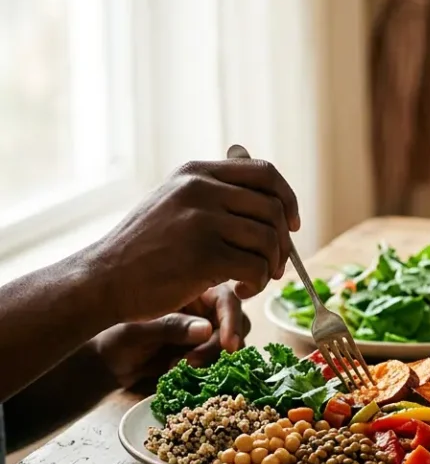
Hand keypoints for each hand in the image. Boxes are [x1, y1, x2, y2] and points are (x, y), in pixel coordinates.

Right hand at [85, 157, 299, 322]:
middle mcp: (199, 188)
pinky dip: (257, 283)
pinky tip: (241, 291)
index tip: (292, 224)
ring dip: (270, 266)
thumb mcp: (173, 202)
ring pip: (268, 239)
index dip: (288, 198)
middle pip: (273, 208)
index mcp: (196, 172)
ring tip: (255, 281)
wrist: (103, 280)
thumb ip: (215, 192)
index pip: (264, 172)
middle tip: (275, 266)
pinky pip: (255, 267)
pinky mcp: (203, 255)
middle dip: (283, 242)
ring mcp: (201, 220)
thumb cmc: (145, 248)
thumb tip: (271, 189)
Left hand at [91, 284, 248, 387]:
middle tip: (193, 361)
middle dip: (218, 345)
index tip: (228, 345)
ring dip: (211, 358)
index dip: (232, 321)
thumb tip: (207, 329)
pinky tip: (179, 371)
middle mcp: (203, 309)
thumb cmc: (114, 337)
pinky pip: (217, 361)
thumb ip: (171, 326)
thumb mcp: (138, 329)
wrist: (103, 364)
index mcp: (192, 289)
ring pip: (228, 344)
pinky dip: (204, 368)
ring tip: (180, 366)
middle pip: (235, 323)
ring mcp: (203, 331)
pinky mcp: (200, 353)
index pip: (226, 299)